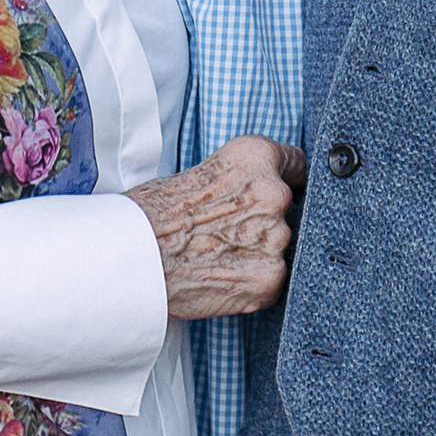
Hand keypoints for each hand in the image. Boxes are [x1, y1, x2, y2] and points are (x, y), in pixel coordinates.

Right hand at [125, 136, 306, 319]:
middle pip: (289, 208)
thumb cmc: (159, 210)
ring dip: (261, 250)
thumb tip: (265, 188)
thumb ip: (248, 176)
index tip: (285, 188)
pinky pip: (274, 277)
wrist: (138, 255)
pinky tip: (226, 273)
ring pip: (281, 245)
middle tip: (232, 230)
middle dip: (267, 219)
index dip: (288, 178)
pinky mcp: (269, 279)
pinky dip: (255, 279)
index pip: (297, 165)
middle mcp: (273, 194)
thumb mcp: (209, 167)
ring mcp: (275, 239)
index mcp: (257, 156)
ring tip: (222, 253)